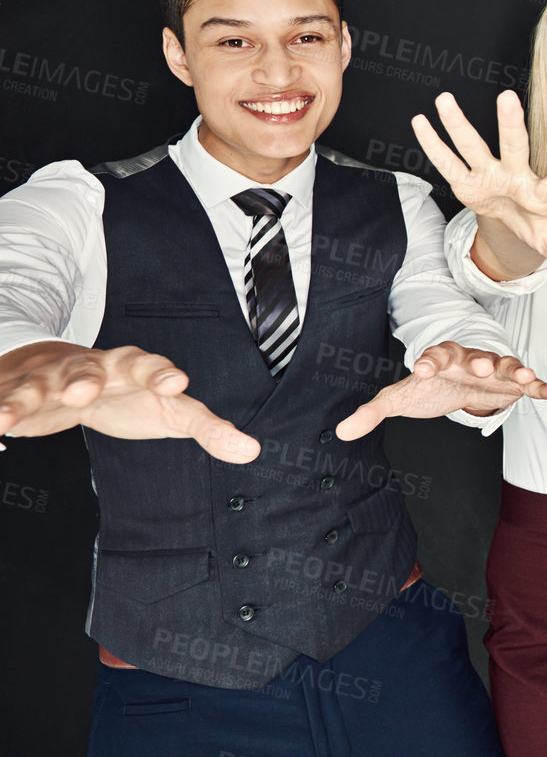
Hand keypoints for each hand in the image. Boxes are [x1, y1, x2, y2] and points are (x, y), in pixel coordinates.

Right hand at [0, 342, 258, 462]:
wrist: (73, 376)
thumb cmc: (131, 395)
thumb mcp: (170, 411)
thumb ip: (207, 428)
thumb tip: (251, 451)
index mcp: (133, 367)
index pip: (151, 365)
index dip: (163, 373)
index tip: (176, 383)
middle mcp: (90, 367)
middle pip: (88, 368)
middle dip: (85, 378)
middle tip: (84, 394)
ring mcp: (50, 380)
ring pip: (36, 386)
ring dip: (24, 398)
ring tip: (11, 417)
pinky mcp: (20, 396)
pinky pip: (4, 402)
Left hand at [335, 343, 546, 439]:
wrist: (461, 380)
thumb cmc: (432, 384)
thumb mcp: (401, 397)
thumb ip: (374, 411)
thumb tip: (342, 431)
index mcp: (442, 359)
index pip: (435, 355)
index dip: (429, 360)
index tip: (422, 368)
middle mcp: (472, 360)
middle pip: (476, 356)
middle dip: (480, 361)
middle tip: (480, 367)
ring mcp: (495, 370)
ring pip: (507, 366)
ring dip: (516, 369)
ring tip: (524, 377)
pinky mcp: (513, 384)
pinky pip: (531, 385)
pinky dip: (544, 387)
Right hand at [412, 90, 546, 284]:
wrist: (515, 216)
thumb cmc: (538, 225)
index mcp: (540, 194)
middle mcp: (515, 175)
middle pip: (514, 147)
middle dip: (511, 125)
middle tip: (508, 98)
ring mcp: (489, 174)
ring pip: (473, 146)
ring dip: (459, 125)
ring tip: (445, 99)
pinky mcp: (466, 181)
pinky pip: (446, 162)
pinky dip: (433, 144)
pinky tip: (420, 121)